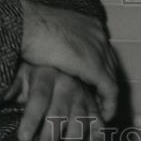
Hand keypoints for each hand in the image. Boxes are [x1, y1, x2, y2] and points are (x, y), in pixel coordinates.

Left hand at [6, 63, 103, 140]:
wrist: (66, 62)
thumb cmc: (37, 74)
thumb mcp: (24, 72)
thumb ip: (14, 85)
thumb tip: (1, 97)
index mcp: (46, 76)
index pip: (39, 98)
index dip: (31, 119)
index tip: (23, 140)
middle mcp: (67, 85)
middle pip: (58, 112)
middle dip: (50, 137)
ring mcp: (82, 95)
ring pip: (79, 118)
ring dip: (74, 140)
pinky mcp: (94, 104)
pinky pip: (98, 119)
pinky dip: (99, 133)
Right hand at [16, 0, 118, 120]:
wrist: (29, 26)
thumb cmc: (30, 28)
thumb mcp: (50, 34)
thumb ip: (59, 44)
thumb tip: (55, 57)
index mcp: (89, 25)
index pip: (102, 49)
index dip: (100, 67)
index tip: (93, 83)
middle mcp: (99, 35)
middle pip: (110, 63)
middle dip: (106, 82)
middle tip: (100, 99)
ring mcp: (99, 50)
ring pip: (111, 77)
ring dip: (108, 96)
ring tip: (101, 111)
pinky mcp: (95, 67)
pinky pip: (110, 89)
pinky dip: (109, 104)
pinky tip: (104, 116)